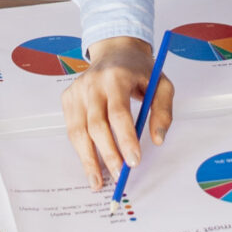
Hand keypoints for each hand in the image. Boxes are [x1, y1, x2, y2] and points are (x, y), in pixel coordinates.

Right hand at [61, 37, 174, 190]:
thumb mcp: (161, 83)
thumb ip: (163, 111)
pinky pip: (72, 128)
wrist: (115, 49)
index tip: (134, 161)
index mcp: (117, 76)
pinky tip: (89, 164)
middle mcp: (93, 82)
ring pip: (78, 130)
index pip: (119, 112)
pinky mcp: (68, 97)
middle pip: (96, 125)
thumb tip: (157, 140)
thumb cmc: (139, 70)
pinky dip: (80, 149)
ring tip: (98, 182)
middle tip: (120, 175)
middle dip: (108, 154)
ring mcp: (77, 90)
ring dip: (88, 159)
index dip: (125, 139)